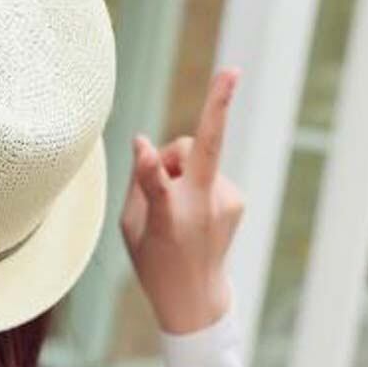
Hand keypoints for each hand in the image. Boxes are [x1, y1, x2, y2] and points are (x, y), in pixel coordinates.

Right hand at [120, 68, 244, 334]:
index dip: (146, 165)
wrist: (193, 297)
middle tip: (232, 69)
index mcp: (165, 219)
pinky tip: (191, 213)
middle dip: (218, 105)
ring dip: (179, 170)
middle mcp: (199, 206)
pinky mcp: (236, 199)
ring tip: (173, 209)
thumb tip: (151, 145)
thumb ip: (141, 183)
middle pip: (206, 147)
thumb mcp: (131, 226)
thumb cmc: (152, 258)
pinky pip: (205, 173)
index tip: (142, 147)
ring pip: (194, 158)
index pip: (155, 185)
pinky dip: (193, 184)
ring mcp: (224, 201)